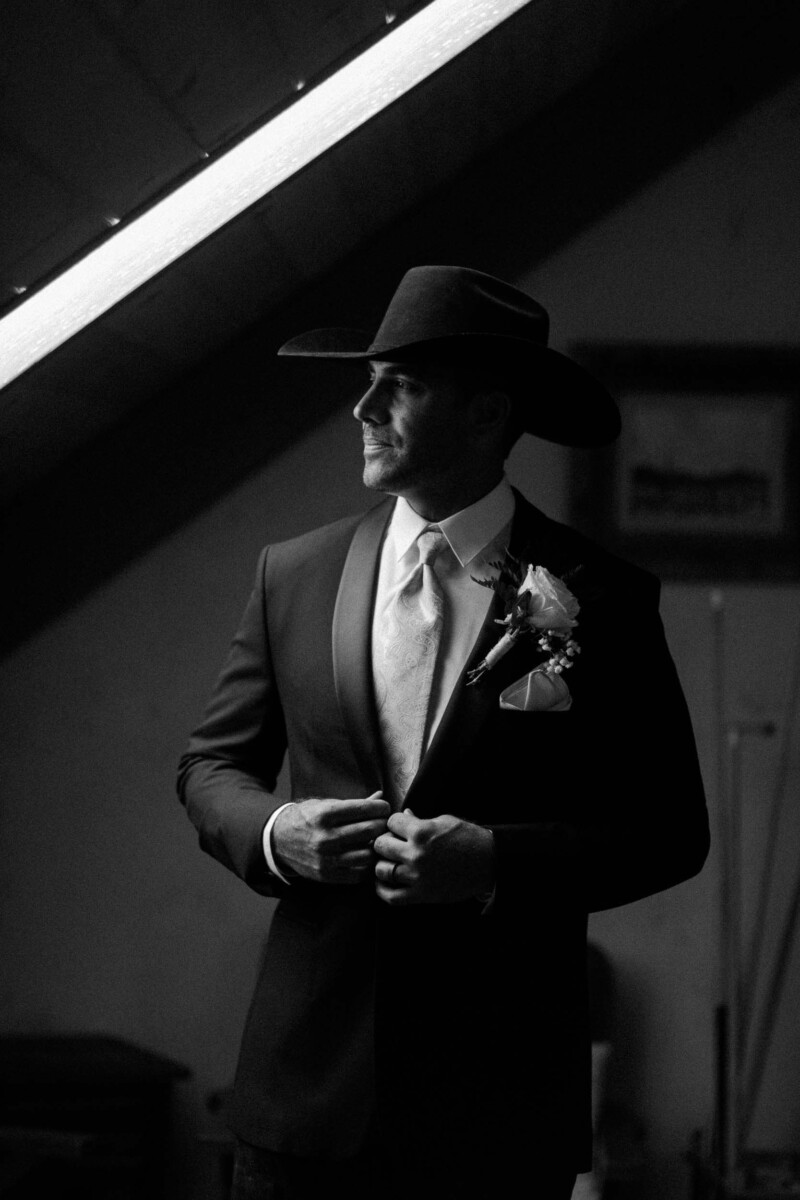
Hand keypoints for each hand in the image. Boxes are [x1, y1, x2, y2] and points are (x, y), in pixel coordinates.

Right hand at [272, 792, 388, 883]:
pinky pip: (359, 873)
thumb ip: (355, 804)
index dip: (381, 808)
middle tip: (385, 823)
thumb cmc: (307, 818)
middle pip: (369, 830)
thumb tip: (380, 796)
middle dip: (383, 825)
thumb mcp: (326, 805)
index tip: (384, 808)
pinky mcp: (326, 875)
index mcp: (325, 814)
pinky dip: (367, 865)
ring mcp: (326, 858)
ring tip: (377, 840)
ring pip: (368, 854)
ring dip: (377, 846)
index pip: (364, 809)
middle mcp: (325, 837)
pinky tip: (367, 856)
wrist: (278, 840)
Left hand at [374, 809, 494, 904]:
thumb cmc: (468, 838)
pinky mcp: (422, 895)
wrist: (489, 862)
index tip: (399, 827)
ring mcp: (418, 876)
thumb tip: (404, 815)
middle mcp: (416, 854)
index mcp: (422, 832)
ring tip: (389, 862)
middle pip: (380, 846)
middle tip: (391, 844)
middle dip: (384, 842)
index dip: (394, 823)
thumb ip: (420, 820)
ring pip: (381, 870)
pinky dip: (382, 890)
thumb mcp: (444, 821)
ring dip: (382, 864)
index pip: (390, 822)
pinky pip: (391, 897)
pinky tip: (384, 883)